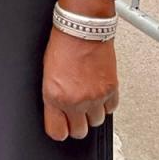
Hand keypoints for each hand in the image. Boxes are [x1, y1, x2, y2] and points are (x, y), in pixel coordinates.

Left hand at [42, 0, 118, 140]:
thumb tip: (58, 111)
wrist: (83, 27)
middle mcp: (75, 100)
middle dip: (77, 124)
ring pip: (96, 122)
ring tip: (87, 98)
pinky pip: (111, 109)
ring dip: (92, 113)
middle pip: (79, 132)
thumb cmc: (63, 43)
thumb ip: (54, 95)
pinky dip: (106, 103)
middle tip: (75, 112)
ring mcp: (95, 97)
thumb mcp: (47, 72)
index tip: (61, 125)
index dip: (59, 129)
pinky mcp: (111, 89)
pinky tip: (99, 91)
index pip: (57, 132)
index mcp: (54, 96)